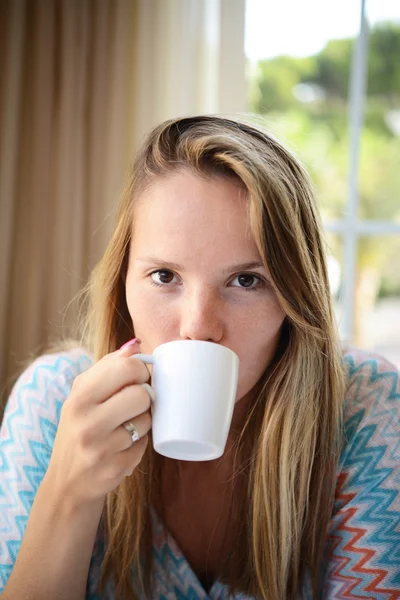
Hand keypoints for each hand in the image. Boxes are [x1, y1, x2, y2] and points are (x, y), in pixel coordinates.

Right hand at [45, 340, 151, 507]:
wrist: (66, 483)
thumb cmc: (80, 429)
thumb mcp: (83, 395)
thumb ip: (109, 367)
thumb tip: (136, 344)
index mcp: (79, 396)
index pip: (127, 367)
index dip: (140, 371)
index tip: (136, 379)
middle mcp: (87, 421)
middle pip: (142, 394)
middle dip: (145, 397)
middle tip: (135, 403)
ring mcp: (101, 447)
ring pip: (147, 419)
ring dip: (143, 421)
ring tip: (126, 426)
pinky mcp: (115, 467)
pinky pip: (145, 444)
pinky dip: (139, 444)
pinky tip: (123, 447)